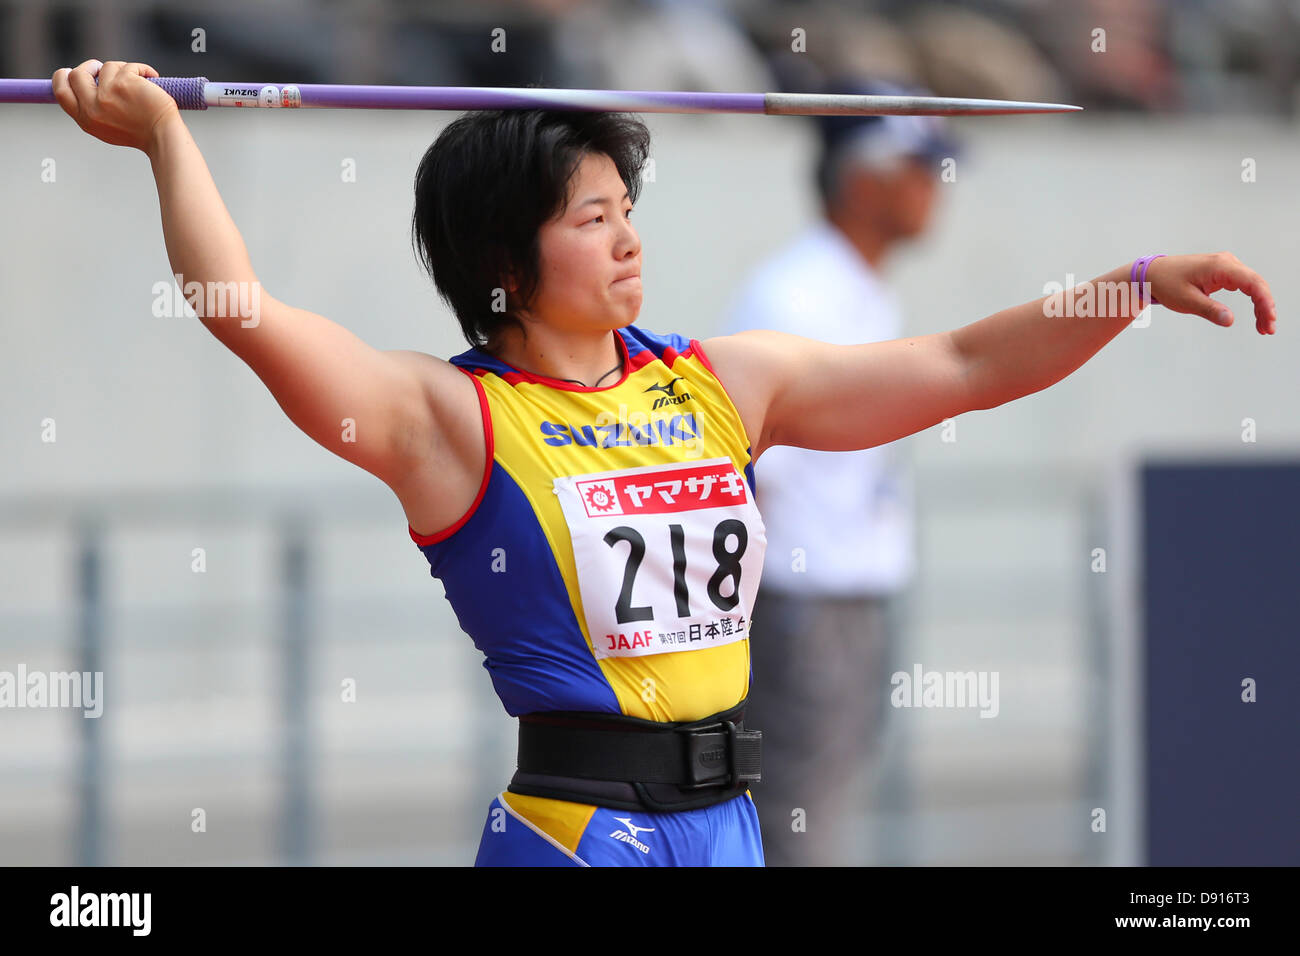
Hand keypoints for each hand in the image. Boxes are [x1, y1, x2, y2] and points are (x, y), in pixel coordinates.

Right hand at [51, 59, 179, 152]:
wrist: (164, 137)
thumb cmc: (141, 133)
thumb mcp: (107, 127)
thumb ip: (92, 108)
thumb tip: (84, 81)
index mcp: (86, 120)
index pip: (62, 92)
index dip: (62, 77)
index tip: (70, 71)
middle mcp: (93, 107)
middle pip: (76, 74)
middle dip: (89, 66)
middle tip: (101, 68)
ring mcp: (107, 94)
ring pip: (106, 67)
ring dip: (123, 70)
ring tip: (139, 83)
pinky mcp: (124, 83)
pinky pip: (128, 65)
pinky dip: (142, 69)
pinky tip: (152, 78)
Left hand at [1146, 252, 1277, 334]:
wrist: (1153, 274)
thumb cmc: (1166, 284)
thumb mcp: (1186, 301)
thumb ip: (1209, 310)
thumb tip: (1230, 320)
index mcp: (1219, 266)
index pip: (1252, 282)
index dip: (1264, 301)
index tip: (1268, 319)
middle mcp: (1227, 262)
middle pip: (1256, 284)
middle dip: (1265, 307)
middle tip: (1268, 329)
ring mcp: (1226, 266)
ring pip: (1253, 285)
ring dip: (1261, 305)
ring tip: (1263, 327)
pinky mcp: (1223, 273)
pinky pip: (1244, 286)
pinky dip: (1252, 300)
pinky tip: (1257, 315)